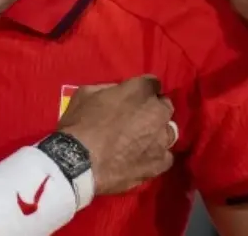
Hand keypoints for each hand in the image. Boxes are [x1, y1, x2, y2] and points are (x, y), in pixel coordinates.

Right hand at [58, 75, 178, 194]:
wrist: (78, 162)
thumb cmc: (79, 124)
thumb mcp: (86, 93)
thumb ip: (109, 89)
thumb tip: (118, 93)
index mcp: (140, 91)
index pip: (153, 83)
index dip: (143, 90)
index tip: (133, 98)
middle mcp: (157, 112)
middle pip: (165, 106)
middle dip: (153, 110)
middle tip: (136, 119)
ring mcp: (162, 139)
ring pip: (169, 131)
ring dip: (158, 132)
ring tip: (142, 141)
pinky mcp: (160, 162)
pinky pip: (166, 156)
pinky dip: (156, 155)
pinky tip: (143, 159)